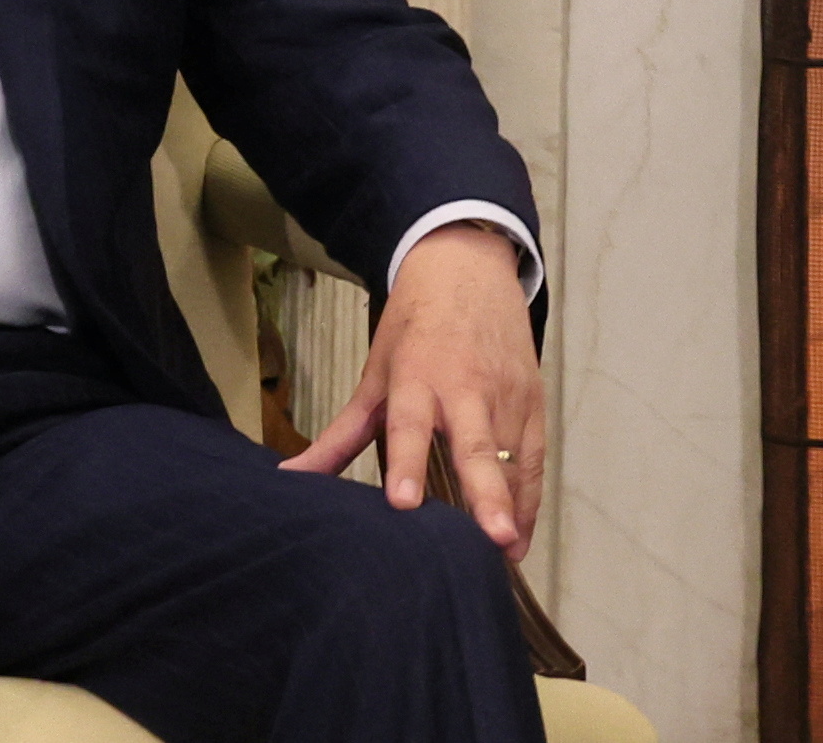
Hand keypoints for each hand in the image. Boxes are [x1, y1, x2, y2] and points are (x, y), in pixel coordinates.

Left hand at [287, 222, 542, 555]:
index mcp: (419, 378)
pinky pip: (533, 457)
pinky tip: (518, 538)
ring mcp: (506, 394)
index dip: (407, 464)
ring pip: (511, 458)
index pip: (411, 425)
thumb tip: (289, 477)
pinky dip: (529, 498)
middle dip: (486, 494)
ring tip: (506, 555)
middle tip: (493, 538)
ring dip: (510, 508)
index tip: (403, 504)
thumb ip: (339, 436)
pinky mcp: (533, 400)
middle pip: (476, 446)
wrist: (468, 267)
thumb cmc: (414, 326)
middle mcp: (467, 387)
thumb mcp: (373, 375)